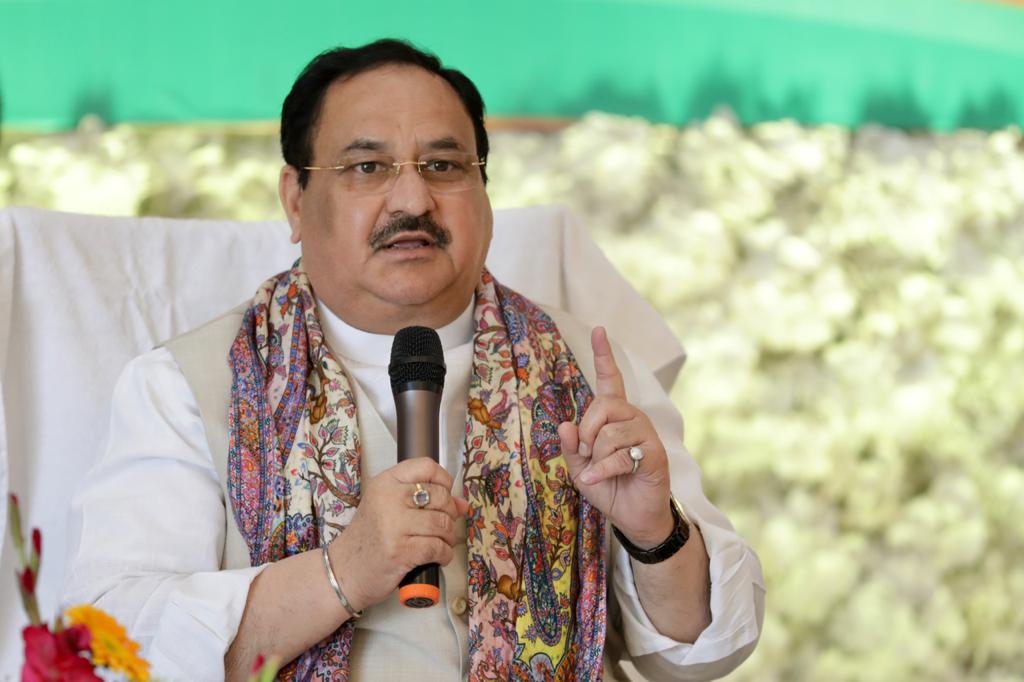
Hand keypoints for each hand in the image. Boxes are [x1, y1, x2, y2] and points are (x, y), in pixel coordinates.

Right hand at [329, 458, 469, 610]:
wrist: (344, 570)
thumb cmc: (370, 538)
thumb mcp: (389, 508)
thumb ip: (425, 501)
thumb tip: (462, 504)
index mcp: (385, 482)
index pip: (426, 466)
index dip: (443, 480)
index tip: (444, 494)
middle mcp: (388, 499)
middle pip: (440, 496)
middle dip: (449, 513)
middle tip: (443, 525)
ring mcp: (393, 525)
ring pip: (441, 523)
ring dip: (448, 536)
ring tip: (441, 542)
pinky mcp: (400, 551)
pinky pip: (437, 547)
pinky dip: (444, 554)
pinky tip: (438, 556)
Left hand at [559, 327, 674, 547]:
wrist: (633, 517)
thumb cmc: (608, 487)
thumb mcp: (579, 468)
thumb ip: (571, 447)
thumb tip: (566, 424)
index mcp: (613, 416)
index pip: (609, 380)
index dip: (603, 355)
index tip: (598, 330)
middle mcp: (632, 418)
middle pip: (603, 406)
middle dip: (586, 433)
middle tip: (586, 454)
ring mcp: (645, 434)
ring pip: (609, 433)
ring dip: (596, 457)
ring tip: (601, 470)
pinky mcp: (654, 454)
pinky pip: (620, 454)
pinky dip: (602, 471)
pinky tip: (598, 479)